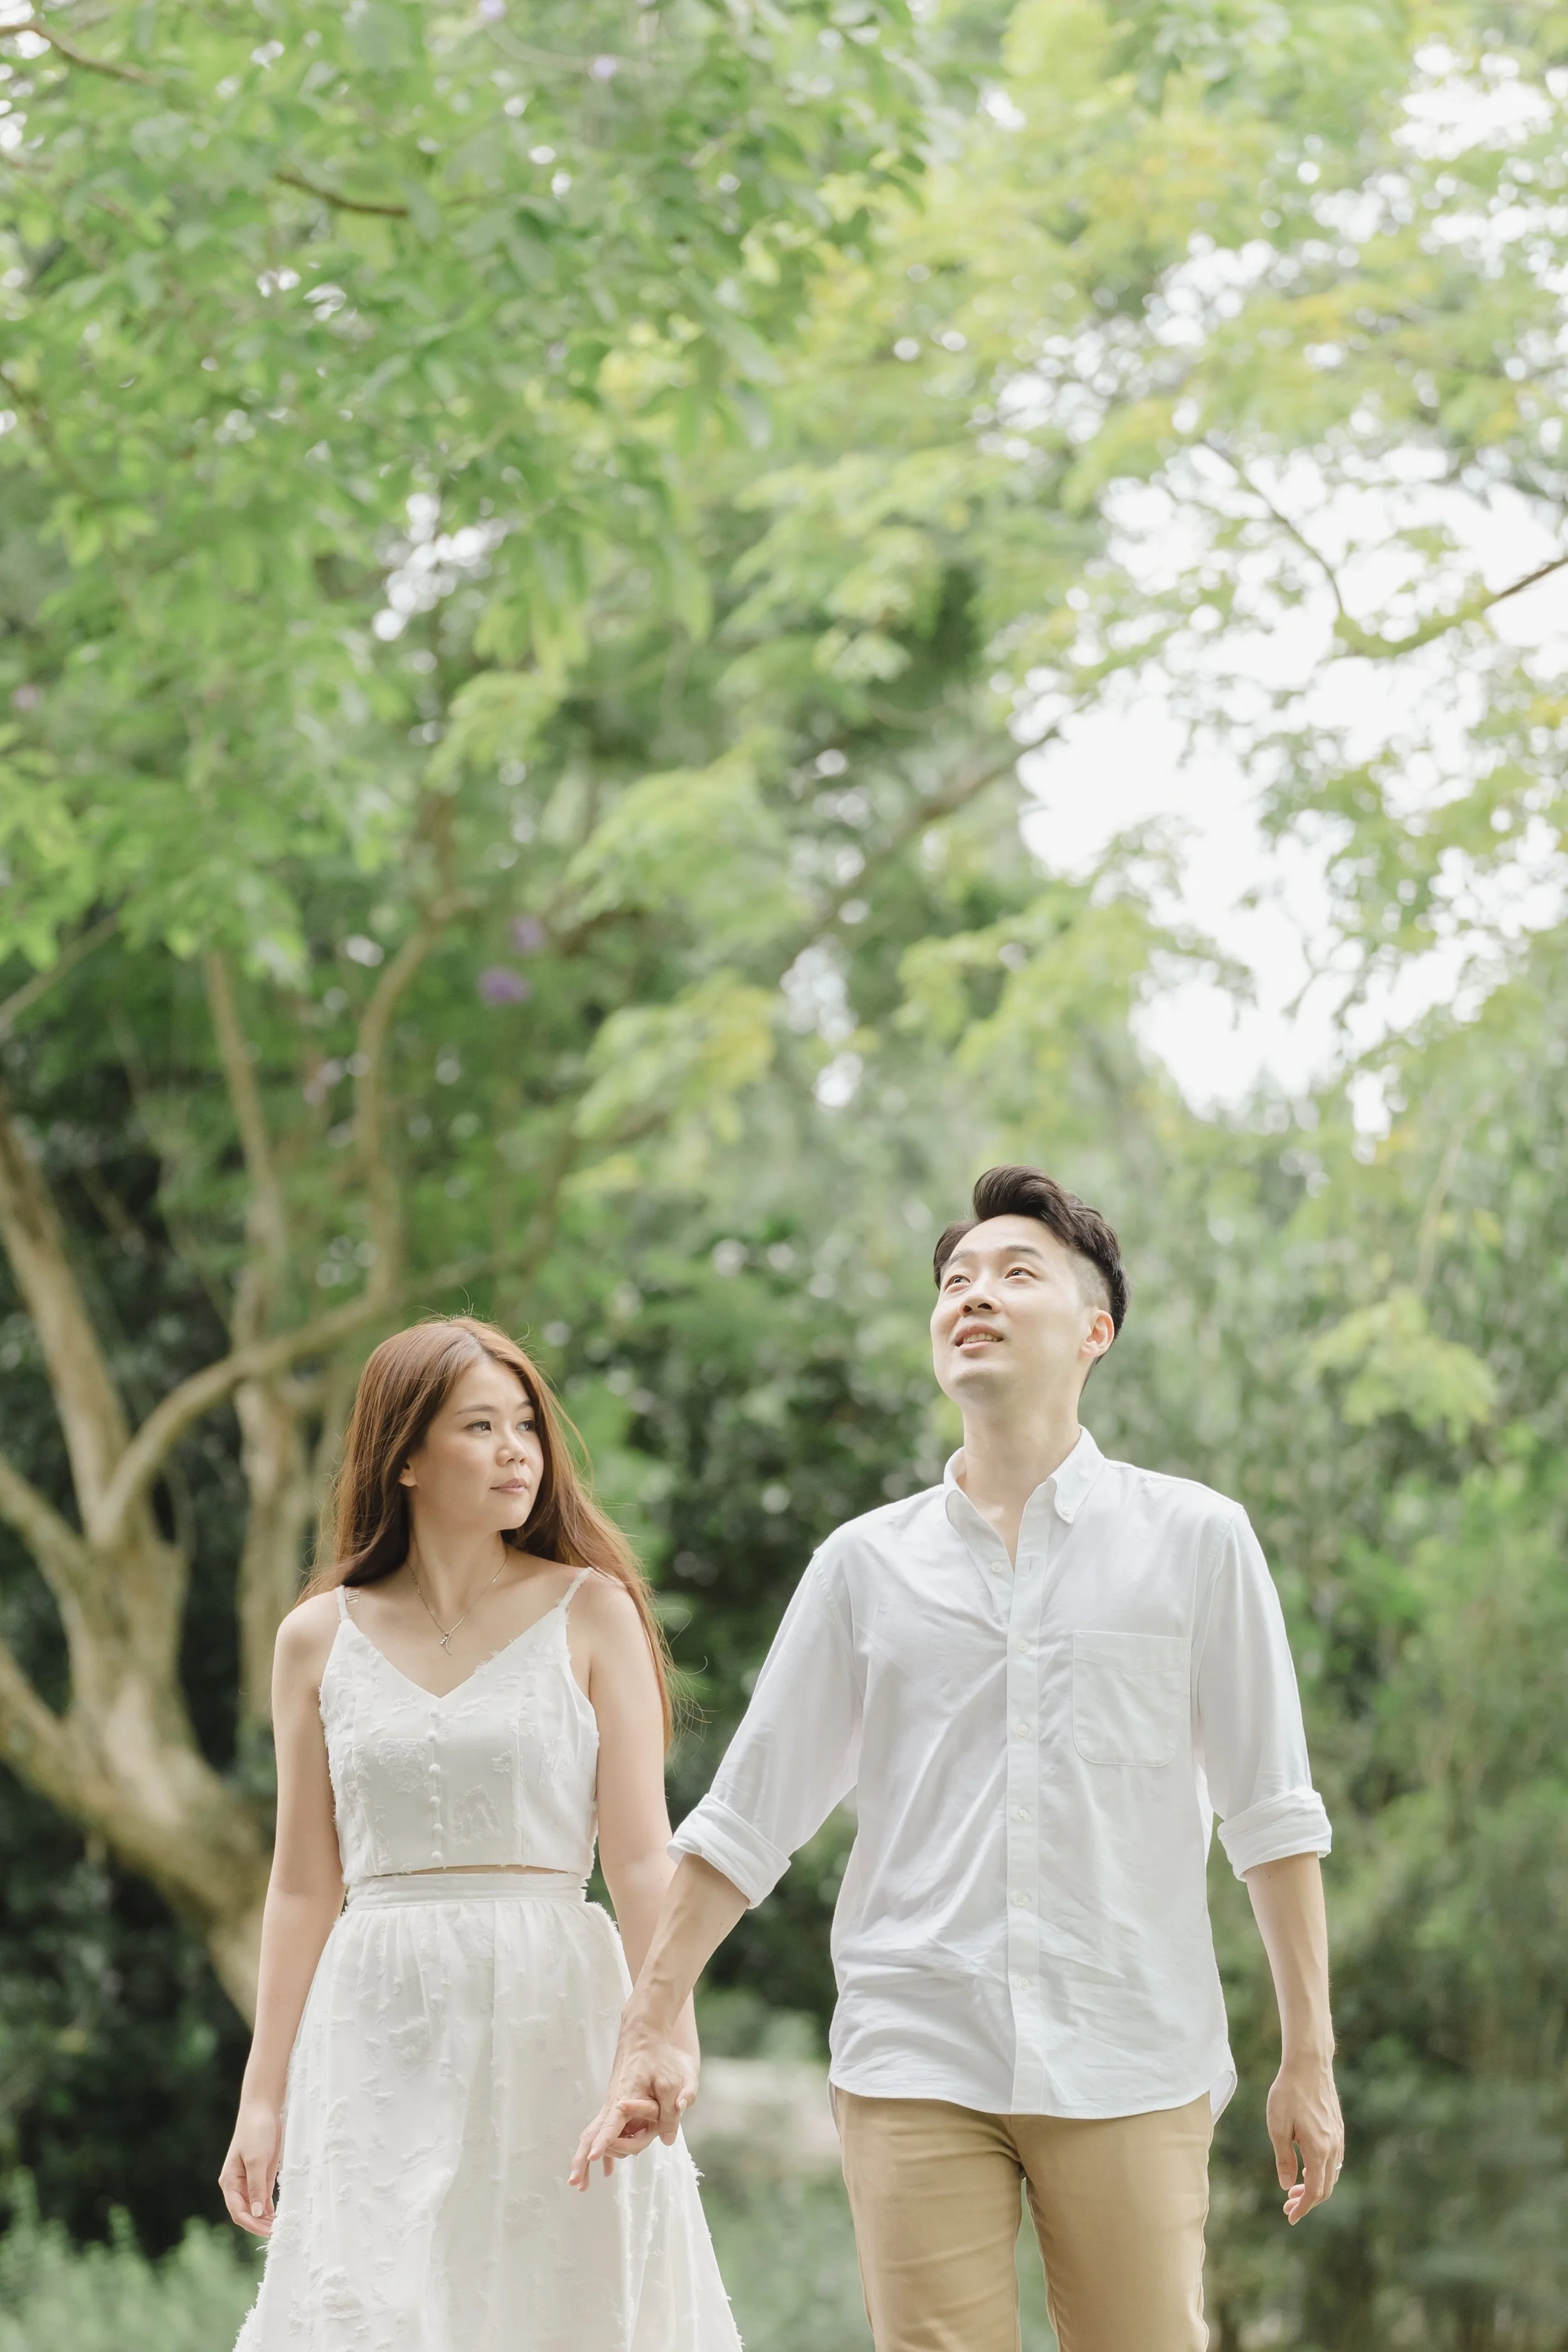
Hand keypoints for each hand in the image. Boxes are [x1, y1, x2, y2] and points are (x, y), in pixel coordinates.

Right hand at [219, 2099, 282, 2236]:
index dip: (252, 2224)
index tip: (267, 2232)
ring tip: (280, 2228)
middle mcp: (238, 2185)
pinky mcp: (262, 2176)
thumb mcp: (256, 2159)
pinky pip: (265, 2198)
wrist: (263, 2109)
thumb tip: (258, 2213)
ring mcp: (250, 2181)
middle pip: (247, 2212)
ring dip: (265, 2219)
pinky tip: (279, 2216)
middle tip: (277, 2233)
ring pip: (256, 2207)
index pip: (238, 2211)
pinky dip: (270, 2208)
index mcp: (230, 2182)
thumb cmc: (256, 2131)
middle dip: (259, 2225)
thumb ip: (257, 2186)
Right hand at [568, 2028, 697, 2189]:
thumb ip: (670, 2112)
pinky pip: (603, 2132)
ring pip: (592, 2135)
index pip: (609, 2125)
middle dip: (581, 2160)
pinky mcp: (615, 2107)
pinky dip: (600, 2150)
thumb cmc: (659, 2060)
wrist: (644, 2037)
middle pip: (590, 2135)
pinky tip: (605, 2171)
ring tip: (581, 2184)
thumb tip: (667, 2141)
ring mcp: (611, 2106)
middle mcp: (611, 2105)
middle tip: (575, 2183)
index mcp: (623, 2100)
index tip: (591, 2157)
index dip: (602, 2143)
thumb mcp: (671, 2083)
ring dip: (585, 2158)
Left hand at [1267, 2051, 1343, 2224]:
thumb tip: (1287, 2186)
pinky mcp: (1338, 2129)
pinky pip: (1333, 2161)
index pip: (1315, 2191)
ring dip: (1315, 2187)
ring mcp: (1338, 2138)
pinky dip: (1321, 2172)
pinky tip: (1306, 2168)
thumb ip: (1284, 2159)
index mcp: (1319, 2150)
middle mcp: (1333, 2148)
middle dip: (1308, 2201)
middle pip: (1326, 2187)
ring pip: (1331, 2175)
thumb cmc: (1288, 2093)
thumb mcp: (1278, 2127)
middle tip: (1288, 2206)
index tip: (1290, 2217)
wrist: (1309, 2064)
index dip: (1303, 2208)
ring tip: (1294, 2189)